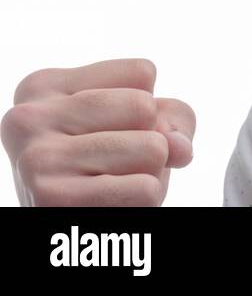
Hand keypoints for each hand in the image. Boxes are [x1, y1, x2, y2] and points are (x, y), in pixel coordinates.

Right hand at [2, 58, 195, 205]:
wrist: (72, 223)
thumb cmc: (106, 167)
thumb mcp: (140, 126)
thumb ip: (173, 118)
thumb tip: (179, 148)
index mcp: (44, 86)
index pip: (143, 72)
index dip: (146, 109)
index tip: (108, 131)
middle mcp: (28, 116)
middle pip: (146, 107)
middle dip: (150, 140)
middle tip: (113, 164)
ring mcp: (37, 156)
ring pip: (153, 148)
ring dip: (150, 173)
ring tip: (113, 184)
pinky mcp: (50, 197)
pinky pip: (147, 189)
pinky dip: (145, 200)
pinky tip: (111, 204)